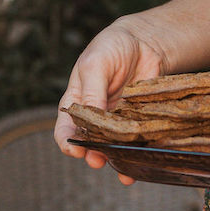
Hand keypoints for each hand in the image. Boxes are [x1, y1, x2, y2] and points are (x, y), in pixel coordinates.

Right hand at [55, 22, 167, 185]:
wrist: (145, 42)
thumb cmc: (111, 48)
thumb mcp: (96, 64)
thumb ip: (91, 91)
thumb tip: (89, 119)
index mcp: (77, 101)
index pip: (65, 129)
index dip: (67, 142)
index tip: (75, 151)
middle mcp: (95, 116)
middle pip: (90, 143)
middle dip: (92, 154)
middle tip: (98, 159)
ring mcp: (117, 121)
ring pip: (113, 148)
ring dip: (115, 161)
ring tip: (122, 168)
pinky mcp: (137, 122)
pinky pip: (135, 143)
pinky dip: (136, 156)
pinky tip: (138, 168)